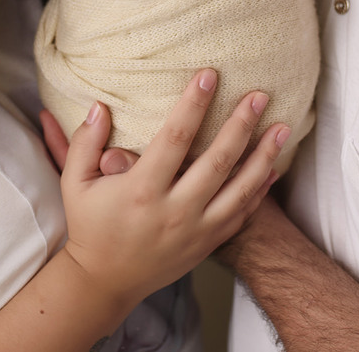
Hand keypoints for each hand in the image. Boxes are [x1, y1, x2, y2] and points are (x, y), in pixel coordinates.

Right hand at [58, 70, 286, 306]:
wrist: (105, 282)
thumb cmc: (90, 226)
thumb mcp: (76, 183)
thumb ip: (84, 143)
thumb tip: (99, 106)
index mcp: (141, 190)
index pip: (174, 138)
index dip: (193, 105)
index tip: (209, 76)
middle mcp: (173, 211)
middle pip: (217, 161)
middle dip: (242, 125)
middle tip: (260, 96)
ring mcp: (195, 230)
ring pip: (240, 189)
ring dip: (264, 156)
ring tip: (282, 127)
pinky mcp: (207, 244)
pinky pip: (242, 215)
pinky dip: (261, 190)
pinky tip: (274, 167)